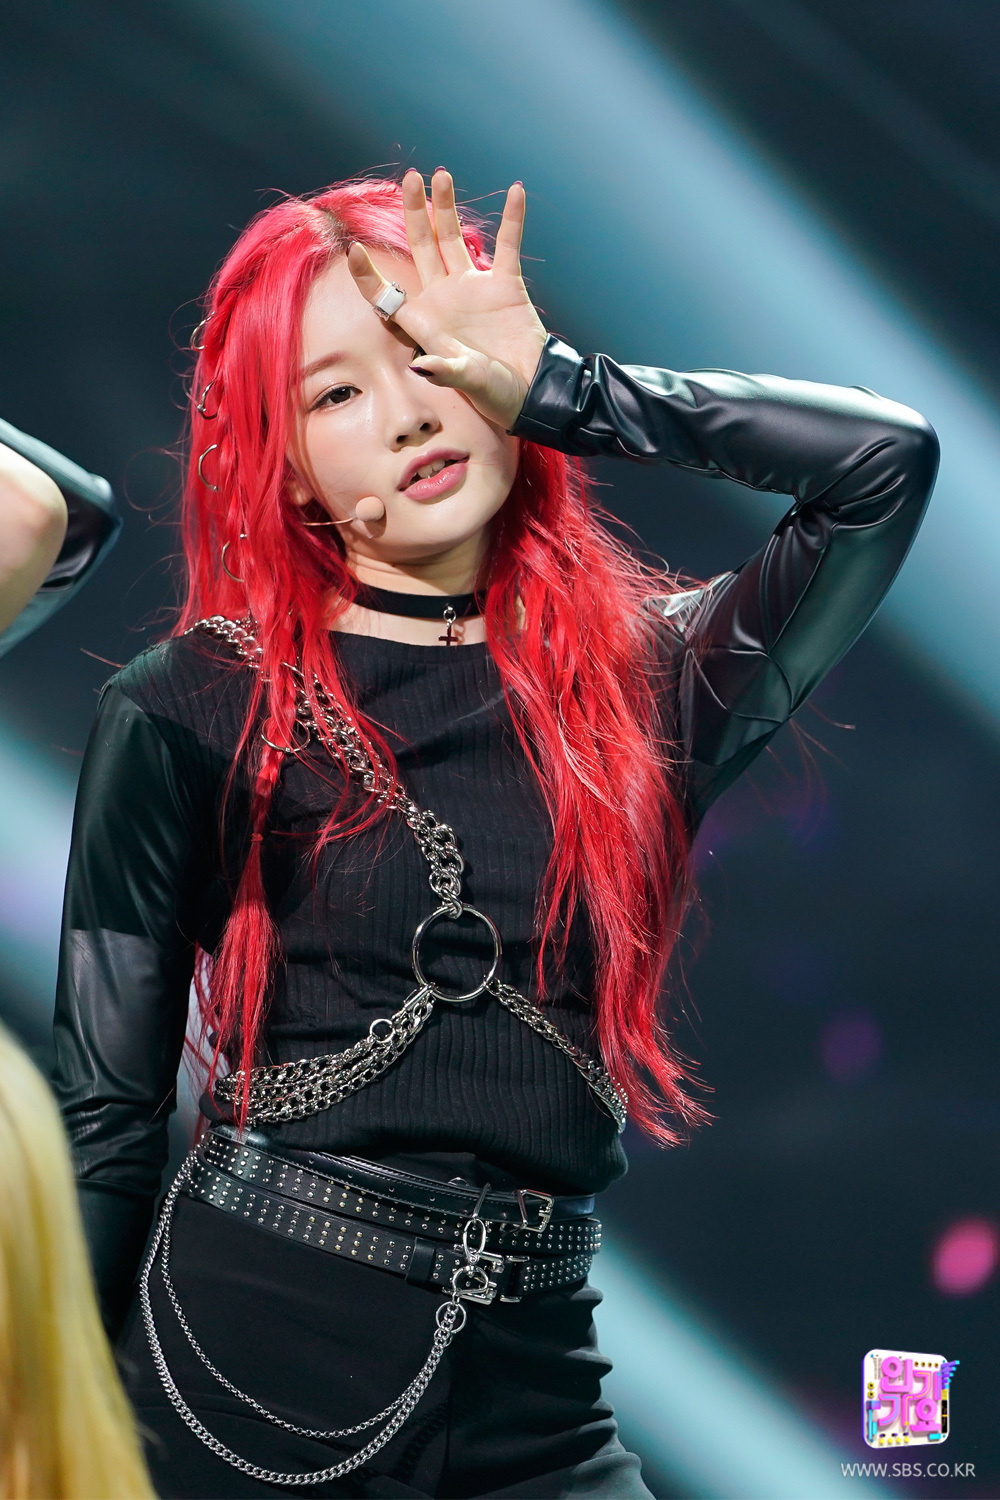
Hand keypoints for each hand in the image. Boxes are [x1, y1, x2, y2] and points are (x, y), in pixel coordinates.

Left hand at [347, 168, 547, 430]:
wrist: (530, 393)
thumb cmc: (493, 394)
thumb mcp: (466, 381)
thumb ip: (444, 370)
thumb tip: (421, 368)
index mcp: (424, 322)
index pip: (387, 294)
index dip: (368, 275)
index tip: (353, 250)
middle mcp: (443, 298)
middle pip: (420, 247)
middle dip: (414, 213)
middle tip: (410, 179)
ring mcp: (473, 288)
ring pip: (453, 239)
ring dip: (447, 208)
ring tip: (441, 176)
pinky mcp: (504, 286)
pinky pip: (508, 245)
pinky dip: (512, 219)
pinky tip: (514, 190)